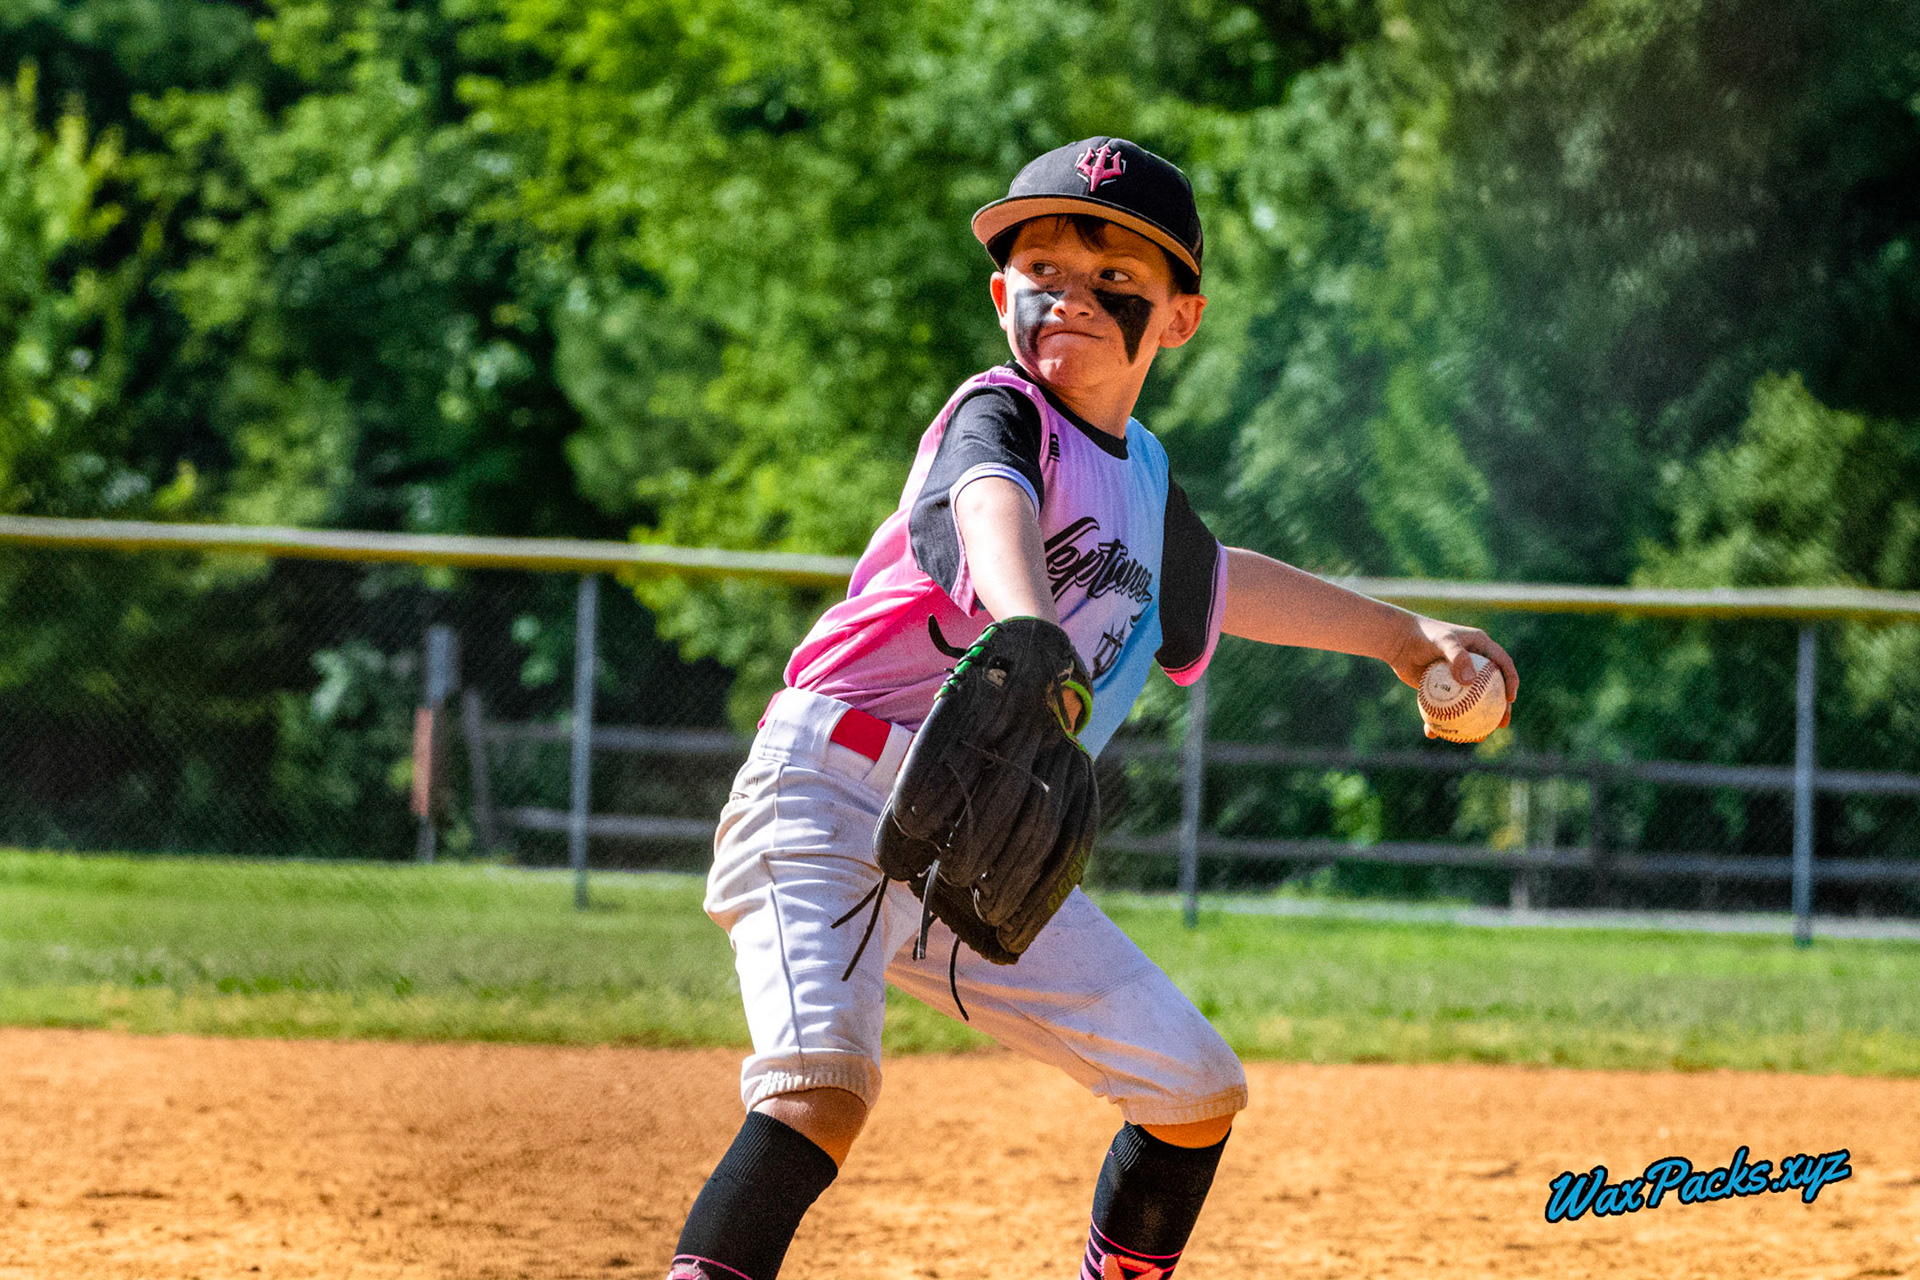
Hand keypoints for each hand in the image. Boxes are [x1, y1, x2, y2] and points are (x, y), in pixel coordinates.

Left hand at [1387, 614, 1518, 737]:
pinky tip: (1434, 734)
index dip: (1511, 681)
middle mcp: (1472, 663)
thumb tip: (1471, 681)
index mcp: (1480, 647)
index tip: (1510, 699)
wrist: (1398, 640)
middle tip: (1500, 725)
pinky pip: (1446, 707)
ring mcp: (1456, 677)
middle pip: (1492, 690)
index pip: (1503, 665)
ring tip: (1476, 738)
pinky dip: (1441, 721)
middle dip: (1499, 710)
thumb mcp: (1443, 641)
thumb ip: (1458, 656)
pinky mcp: (1440, 688)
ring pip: (1470, 704)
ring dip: (1474, 722)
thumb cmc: (1423, 635)